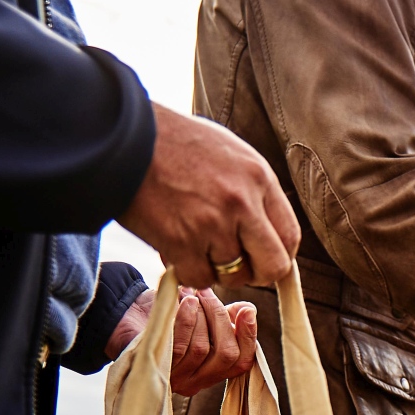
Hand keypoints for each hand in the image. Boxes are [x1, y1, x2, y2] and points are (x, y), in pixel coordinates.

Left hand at [107, 286, 259, 394]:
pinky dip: (187, 320)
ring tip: (192, 295)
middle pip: (226, 355)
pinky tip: (184, 303)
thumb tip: (248, 311)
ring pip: (203, 348)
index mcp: (212, 372)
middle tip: (208, 294)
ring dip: (201, 315)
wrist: (128, 316)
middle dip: (221, 319)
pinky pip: (180, 346)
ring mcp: (176, 378)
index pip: (241, 362)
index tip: (247, 310)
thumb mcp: (203, 315)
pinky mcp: (159, 368)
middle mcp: (196, 382)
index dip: (248, 336)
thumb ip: (227, 317)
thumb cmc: (169, 316)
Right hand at [118, 104, 299, 288]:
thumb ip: (252, 189)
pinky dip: (190, 272)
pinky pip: (199, 279)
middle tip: (239, 268)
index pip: (290, 236)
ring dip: (216, 269)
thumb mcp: (228, 152)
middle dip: (258, 274)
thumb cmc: (174, 141)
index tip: (265, 259)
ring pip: (233, 276)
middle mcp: (242, 202)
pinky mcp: (181, 241)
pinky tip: (178, 251)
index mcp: (259, 177)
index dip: (281, 256)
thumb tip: (267, 229)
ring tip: (197, 246)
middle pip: (273, 266)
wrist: (124, 135)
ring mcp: (212, 224)